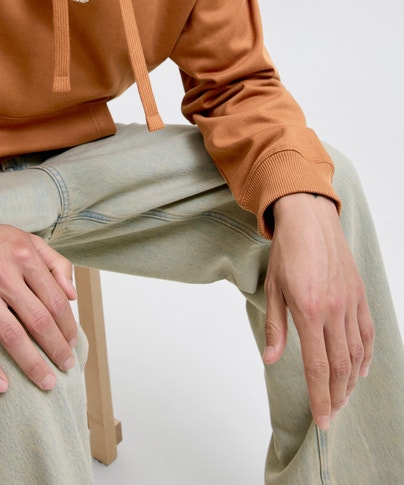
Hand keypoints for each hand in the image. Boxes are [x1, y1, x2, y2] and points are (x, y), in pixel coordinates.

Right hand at [0, 221, 78, 392]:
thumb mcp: (28, 240)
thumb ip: (55, 263)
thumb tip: (72, 295)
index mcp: (25, 257)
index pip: (55, 300)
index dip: (67, 326)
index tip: (72, 343)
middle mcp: (4, 274)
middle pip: (38, 320)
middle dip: (56, 348)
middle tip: (66, 366)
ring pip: (11, 335)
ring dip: (31, 363)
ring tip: (45, 381)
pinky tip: (2, 385)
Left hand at [263, 193, 373, 428]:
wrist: (310, 219)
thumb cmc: (287, 252)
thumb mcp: (272, 287)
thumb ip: (275, 325)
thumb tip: (271, 358)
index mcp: (308, 310)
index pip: (317, 366)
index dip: (320, 397)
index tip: (321, 419)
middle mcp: (333, 311)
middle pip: (340, 366)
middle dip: (336, 396)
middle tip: (331, 413)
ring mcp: (350, 304)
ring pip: (356, 354)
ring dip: (350, 381)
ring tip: (342, 397)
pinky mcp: (359, 296)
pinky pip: (367, 333)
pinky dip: (366, 356)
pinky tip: (360, 370)